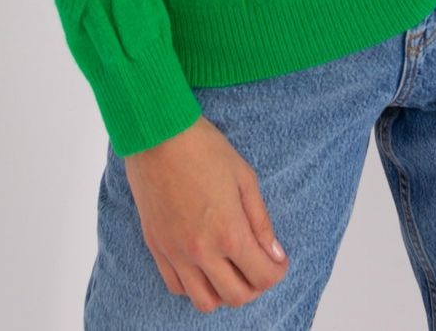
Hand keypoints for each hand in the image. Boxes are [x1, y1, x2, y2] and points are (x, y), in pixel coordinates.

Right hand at [124, 114, 288, 311]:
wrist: (157, 134)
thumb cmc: (203, 148)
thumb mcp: (244, 177)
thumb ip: (261, 220)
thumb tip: (274, 254)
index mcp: (228, 231)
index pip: (262, 276)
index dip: (277, 272)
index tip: (279, 262)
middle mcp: (201, 250)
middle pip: (236, 296)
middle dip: (255, 286)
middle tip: (259, 266)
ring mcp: (175, 252)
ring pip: (204, 301)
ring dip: (224, 293)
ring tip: (231, 270)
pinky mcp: (156, 247)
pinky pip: (176, 287)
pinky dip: (194, 286)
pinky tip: (203, 266)